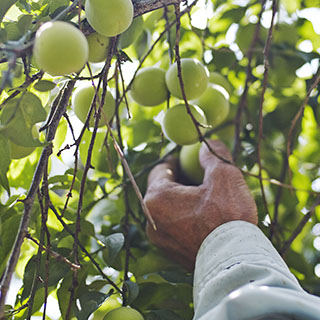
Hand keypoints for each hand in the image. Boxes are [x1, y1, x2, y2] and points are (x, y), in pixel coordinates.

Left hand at [144, 140, 257, 269]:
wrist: (234, 263)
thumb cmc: (227, 217)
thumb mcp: (224, 175)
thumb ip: (212, 154)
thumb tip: (205, 144)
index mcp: (156, 198)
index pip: (160, 170)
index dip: (175, 161)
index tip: (188, 159)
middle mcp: (151, 220)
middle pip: (163, 190)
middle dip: (181, 180)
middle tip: (200, 176)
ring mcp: (160, 239)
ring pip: (170, 210)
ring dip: (184, 201)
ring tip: (207, 197)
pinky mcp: (172, 253)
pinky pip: (176, 227)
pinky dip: (187, 218)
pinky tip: (207, 218)